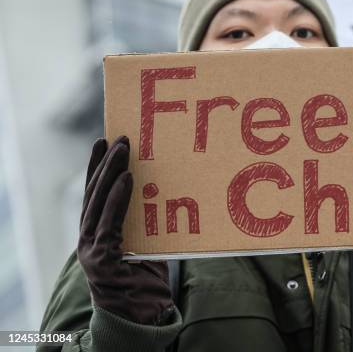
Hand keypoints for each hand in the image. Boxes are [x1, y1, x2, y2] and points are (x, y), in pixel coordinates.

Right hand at [77, 136, 173, 324]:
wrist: (141, 316)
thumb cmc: (146, 281)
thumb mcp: (144, 244)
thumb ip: (143, 222)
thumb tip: (163, 192)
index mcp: (96, 234)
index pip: (94, 195)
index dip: (96, 168)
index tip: (103, 142)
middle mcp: (88, 239)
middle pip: (94, 194)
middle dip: (105, 164)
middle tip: (120, 138)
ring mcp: (91, 250)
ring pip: (98, 203)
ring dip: (110, 174)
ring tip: (123, 150)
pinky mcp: (101, 259)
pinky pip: (109, 222)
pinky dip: (117, 199)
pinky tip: (127, 179)